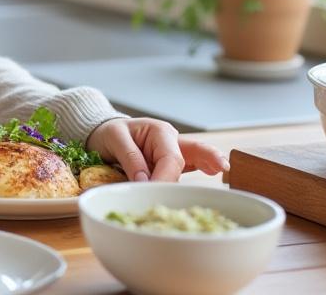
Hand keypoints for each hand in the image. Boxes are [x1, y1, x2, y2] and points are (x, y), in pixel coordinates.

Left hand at [86, 117, 229, 182]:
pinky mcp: (171, 163)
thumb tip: (144, 181)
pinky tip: (216, 171)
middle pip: (187, 159)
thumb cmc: (109, 133)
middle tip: (197, 188)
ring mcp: (174, 152)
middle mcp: (171, 141)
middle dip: (189, 176)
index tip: (157, 193)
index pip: (170, 159)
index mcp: (160, 132)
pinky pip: (191, 165)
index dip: (166, 178)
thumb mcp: (114, 138)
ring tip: (222, 168)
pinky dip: (204, 167)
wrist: (103, 133)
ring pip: (195, 159)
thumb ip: (130, 157)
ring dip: (206, 166)